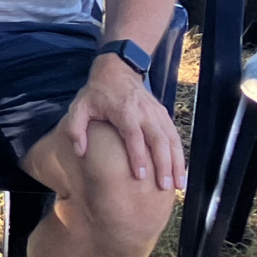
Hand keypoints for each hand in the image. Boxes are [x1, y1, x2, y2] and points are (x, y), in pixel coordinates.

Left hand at [62, 54, 183, 191]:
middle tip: (165, 186)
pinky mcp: (164, 115)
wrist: (118, 70)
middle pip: (158, 140)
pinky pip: (174, 136)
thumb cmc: (97, 93)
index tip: (141, 175)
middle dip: (164, 164)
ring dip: (177, 162)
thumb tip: (80, 152)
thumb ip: (76, 128)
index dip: (138, 156)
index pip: (134, 136)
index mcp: (124, 111)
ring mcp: (157, 114)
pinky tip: (181, 171)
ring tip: (178, 185)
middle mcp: (145, 113)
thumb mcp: (79, 106)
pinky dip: (180, 154)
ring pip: (171, 140)